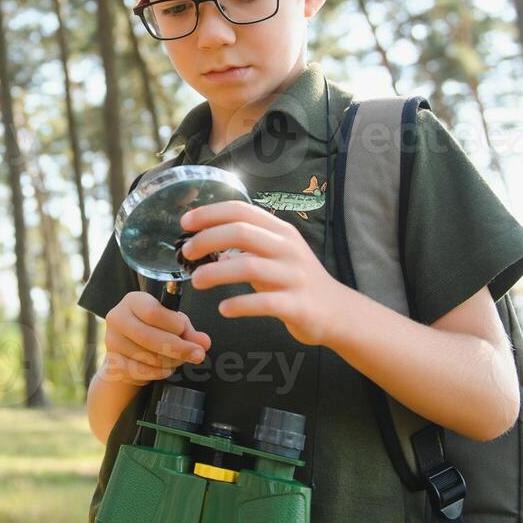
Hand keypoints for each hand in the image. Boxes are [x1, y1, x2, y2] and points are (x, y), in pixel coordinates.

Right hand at [102, 291, 211, 384]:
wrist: (130, 350)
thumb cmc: (154, 330)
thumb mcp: (173, 324)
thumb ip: (189, 332)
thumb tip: (203, 343)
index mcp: (133, 300)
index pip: (153, 312)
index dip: (174, 325)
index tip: (186, 332)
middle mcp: (117, 318)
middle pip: (148, 336)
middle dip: (179, 348)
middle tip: (197, 355)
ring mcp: (112, 341)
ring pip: (147, 357)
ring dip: (170, 362)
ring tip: (178, 359)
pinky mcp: (113, 362)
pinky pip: (141, 371)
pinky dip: (159, 372)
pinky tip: (165, 368)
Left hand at [178, 200, 338, 345]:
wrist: (337, 311)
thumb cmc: (297, 280)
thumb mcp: (275, 255)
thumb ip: (247, 247)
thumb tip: (209, 245)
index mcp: (281, 231)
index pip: (242, 211)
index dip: (210, 214)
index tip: (185, 222)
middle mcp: (288, 248)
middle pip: (241, 232)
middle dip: (207, 239)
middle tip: (186, 252)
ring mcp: (294, 276)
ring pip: (249, 266)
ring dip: (216, 272)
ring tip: (196, 281)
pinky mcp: (297, 305)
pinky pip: (264, 302)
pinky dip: (239, 304)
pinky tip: (223, 309)